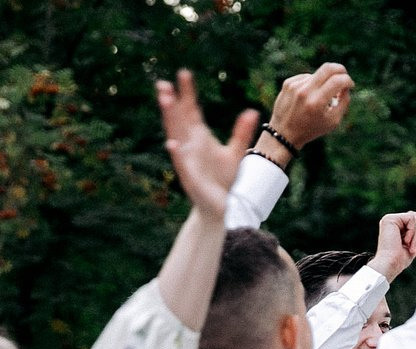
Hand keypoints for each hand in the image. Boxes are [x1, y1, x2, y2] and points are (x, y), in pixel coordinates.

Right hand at [157, 70, 258, 219]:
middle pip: (178, 119)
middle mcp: (190, 145)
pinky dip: (177, 153)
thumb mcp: (236, 152)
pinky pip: (181, 162)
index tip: (184, 73)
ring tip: (165, 101)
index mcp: (199, 136)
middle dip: (171, 102)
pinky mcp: (189, 175)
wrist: (221, 207)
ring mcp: (187, 159)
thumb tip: (252, 111)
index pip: (191, 110)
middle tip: (163, 84)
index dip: (187, 92)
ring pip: (176, 135)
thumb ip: (241, 132)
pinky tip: (172, 144)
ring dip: (169, 119)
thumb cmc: (225, 180)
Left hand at [265, 62, 354, 161]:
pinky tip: (308, 98)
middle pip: (328, 68)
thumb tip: (346, 86)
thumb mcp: (333, 122)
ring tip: (319, 99)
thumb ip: (344, 102)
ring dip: (324, 83)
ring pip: (318, 74)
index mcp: (317, 102)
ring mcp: (295, 85)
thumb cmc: (311, 129)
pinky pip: (307, 77)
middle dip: (340, 69)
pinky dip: (312, 85)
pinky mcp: (288, 83)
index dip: (348, 81)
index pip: (338, 81)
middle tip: (344, 76)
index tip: (350, 85)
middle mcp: (305, 91)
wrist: (284, 134)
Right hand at [370, 210, 415, 280]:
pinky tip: (406, 241)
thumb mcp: (413, 247)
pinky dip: (413, 232)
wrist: (390, 264)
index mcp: (393, 228)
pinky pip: (411, 219)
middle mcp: (390, 222)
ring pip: (415, 219)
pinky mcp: (390, 219)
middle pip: (414, 218)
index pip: (411, 219)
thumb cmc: (399, 260)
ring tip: (412, 249)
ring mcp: (389, 219)